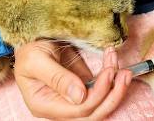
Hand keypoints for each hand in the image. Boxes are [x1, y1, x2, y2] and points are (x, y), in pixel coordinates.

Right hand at [14, 40, 131, 119]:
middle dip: (112, 95)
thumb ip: (57, 78)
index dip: (97, 94)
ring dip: (116, 88)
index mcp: (45, 105)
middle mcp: (60, 107)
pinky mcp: (83, 87)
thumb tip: (79, 96)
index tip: (108, 72)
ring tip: (124, 69)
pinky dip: (111, 77)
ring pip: (101, 104)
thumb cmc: (29, 50)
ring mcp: (74, 98)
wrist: (33, 40)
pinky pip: (101, 89)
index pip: (79, 110)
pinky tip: (113, 60)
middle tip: (123, 74)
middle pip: (94, 113)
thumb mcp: (36, 60)